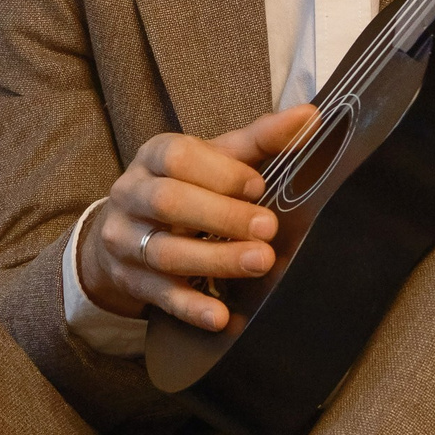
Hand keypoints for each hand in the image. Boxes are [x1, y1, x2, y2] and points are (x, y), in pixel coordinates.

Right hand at [78, 106, 318, 332]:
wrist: (124, 233)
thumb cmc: (184, 187)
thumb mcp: (213, 160)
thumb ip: (258, 141)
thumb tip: (310, 117)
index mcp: (154, 156)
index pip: (178, 157)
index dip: (220, 173)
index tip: (259, 187)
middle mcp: (131, 194)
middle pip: (168, 202)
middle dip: (221, 216)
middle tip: (268, 228)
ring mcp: (125, 240)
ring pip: (164, 252)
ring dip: (215, 259)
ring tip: (259, 262)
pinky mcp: (130, 280)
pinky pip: (159, 296)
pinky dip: (191, 307)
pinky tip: (222, 317)